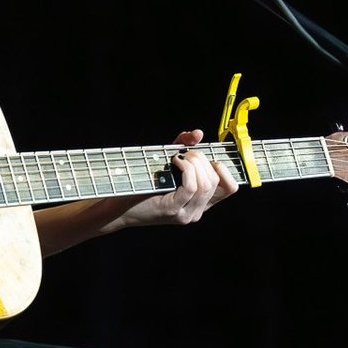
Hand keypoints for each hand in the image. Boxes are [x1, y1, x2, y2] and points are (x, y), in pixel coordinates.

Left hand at [35, 129, 238, 254]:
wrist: (117, 207)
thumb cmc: (141, 185)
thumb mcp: (166, 164)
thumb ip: (183, 147)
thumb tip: (198, 133)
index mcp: (200, 204)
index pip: (230, 188)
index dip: (225, 168)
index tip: (208, 157)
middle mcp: (196, 212)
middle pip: (216, 181)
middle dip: (202, 159)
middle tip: (184, 154)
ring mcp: (186, 214)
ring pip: (205, 183)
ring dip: (193, 162)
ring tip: (177, 157)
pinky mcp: (173, 210)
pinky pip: (191, 186)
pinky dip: (186, 168)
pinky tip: (174, 161)